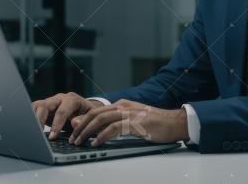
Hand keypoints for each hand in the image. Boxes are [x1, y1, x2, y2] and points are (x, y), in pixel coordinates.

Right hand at [32, 92, 104, 139]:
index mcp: (72, 100)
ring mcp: (51, 102)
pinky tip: (30, 129)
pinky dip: (30, 118)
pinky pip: (34, 110)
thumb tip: (74, 123)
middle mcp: (60, 99)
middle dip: (40, 120)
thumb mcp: (91, 118)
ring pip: (37, 106)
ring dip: (33, 118)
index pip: (62, 111)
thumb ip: (84, 120)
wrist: (86, 110)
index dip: (56, 124)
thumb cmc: (89, 115)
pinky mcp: (44, 108)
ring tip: (32, 132)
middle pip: (45, 105)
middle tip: (38, 134)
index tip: (52, 136)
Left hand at [68, 99, 187, 146]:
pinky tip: (96, 143)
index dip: (83, 121)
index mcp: (122, 105)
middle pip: (96, 114)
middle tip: (73, 138)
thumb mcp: (133, 122)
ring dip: (88, 131)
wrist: (175, 122)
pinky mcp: (135, 122)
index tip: (74, 132)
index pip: (97, 111)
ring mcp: (129, 113)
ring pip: (102, 119)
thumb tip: (98, 130)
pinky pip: (114, 128)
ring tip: (80, 141)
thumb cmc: (156, 124)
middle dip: (81, 126)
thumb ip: (116, 124)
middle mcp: (123, 106)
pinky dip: (103, 135)